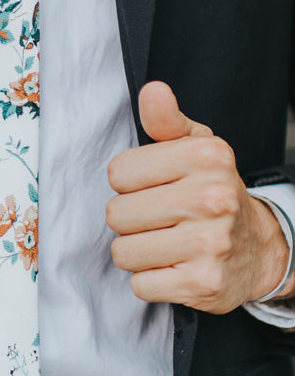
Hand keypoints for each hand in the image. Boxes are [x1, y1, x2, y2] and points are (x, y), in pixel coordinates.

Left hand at [107, 82, 293, 312]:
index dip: (129, 183)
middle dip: (130, 221)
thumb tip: (152, 91)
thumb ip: (166, 120)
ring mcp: (210, 244)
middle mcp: (212, 198)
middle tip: (160, 219)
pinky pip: (140, 285)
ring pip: (124, 252)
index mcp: (206, 156)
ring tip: (165, 243)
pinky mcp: (203, 284)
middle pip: (116, 214)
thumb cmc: (212, 191)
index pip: (118, 172)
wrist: (258, 248)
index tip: (155, 186)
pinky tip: (174, 267)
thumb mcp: (195, 147)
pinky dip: (150, 280)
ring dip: (137, 252)